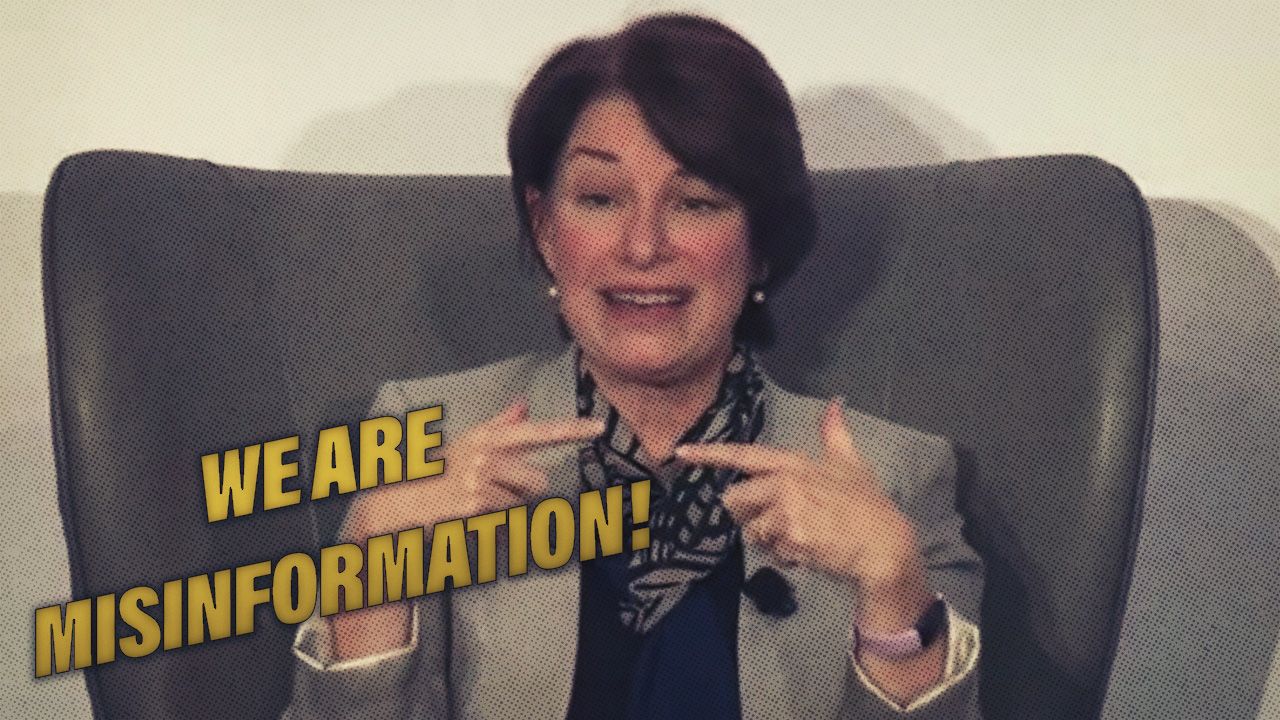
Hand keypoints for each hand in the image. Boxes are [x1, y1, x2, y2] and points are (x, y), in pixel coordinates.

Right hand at [342, 398, 605, 542]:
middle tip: (494, 493)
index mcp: (486, 436)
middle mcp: (484, 454)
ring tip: (480, 507)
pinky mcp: (475, 507)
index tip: (599, 426)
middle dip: (524, 492)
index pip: (537, 430)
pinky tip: (475, 522)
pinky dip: (498, 529)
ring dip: (509, 512)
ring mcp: (479, 481)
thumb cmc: (439, 474)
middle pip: (538, 480)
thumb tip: (523, 404)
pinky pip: (507, 523)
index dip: (570, 429)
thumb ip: (499, 426)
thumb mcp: (467, 444)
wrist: (403, 505)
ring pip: (524, 504)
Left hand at [677, 399, 946, 703]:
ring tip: (801, 538)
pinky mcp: (791, 538)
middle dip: (747, 516)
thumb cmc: (867, 504)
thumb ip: (835, 433)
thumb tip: (835, 402)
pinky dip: (787, 558)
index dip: (709, 454)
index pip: (743, 454)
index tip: (680, 452)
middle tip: (776, 525)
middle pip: (734, 500)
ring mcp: (787, 510)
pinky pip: (771, 553)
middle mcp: (785, 483)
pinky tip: (810, 553)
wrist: (885, 545)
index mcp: (793, 463)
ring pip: (751, 531)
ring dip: (770, 541)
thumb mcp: (851, 463)